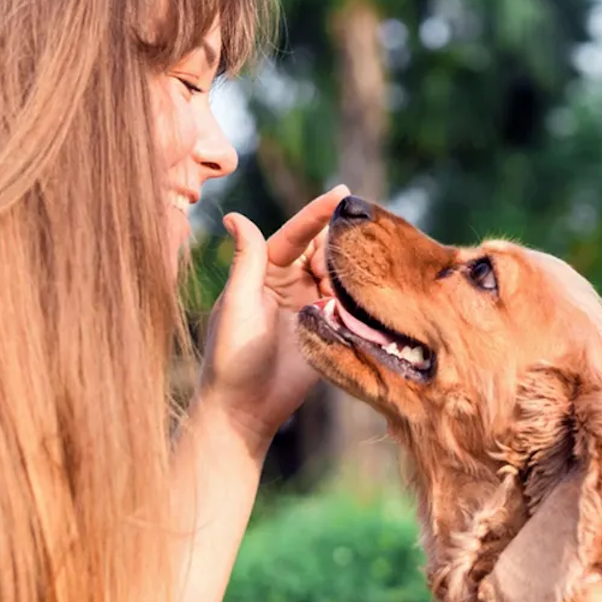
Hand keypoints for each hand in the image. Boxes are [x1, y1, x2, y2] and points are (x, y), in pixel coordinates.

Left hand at [196, 185, 349, 447]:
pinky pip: (351, 305)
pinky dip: (360, 296)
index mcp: (265, 271)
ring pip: (340, 274)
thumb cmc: (232, 353)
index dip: (317, 213)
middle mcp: (291, 284)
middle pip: (323, 249)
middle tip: (343, 255)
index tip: (342, 193)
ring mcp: (312, 307)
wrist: (245, 408)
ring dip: (349, 270)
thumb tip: (233, 214)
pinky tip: (369, 292)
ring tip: (351, 279)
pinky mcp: (330, 330)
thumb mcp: (238, 301)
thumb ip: (246, 259)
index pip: (296, 234)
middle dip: (338, 244)